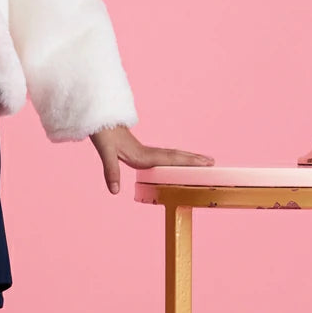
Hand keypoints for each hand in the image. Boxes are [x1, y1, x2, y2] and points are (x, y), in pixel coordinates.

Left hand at [88, 126, 214, 195]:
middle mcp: (148, 152)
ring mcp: (145, 151)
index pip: (170, 159)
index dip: (188, 162)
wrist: (98, 121)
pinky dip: (176, 158)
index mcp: (143, 154)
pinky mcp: (141, 151)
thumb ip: (110, 171)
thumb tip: (114, 191)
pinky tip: (178, 162)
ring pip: (172, 154)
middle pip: (176, 155)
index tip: (204, 164)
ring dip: (188, 158)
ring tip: (203, 161)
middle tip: (213, 162)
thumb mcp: (105, 152)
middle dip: (195, 159)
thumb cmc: (103, 135)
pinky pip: (164, 156)